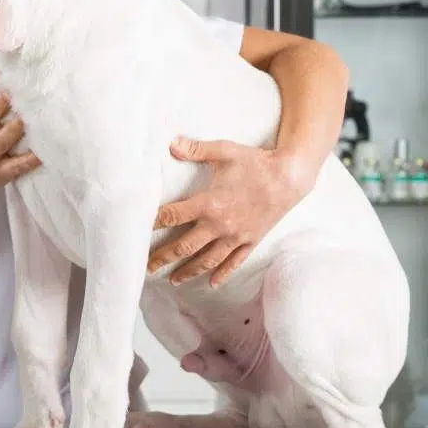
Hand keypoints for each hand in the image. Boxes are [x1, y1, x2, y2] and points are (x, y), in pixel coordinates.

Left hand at [147, 136, 311, 287]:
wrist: (290, 177)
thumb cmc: (256, 162)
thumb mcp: (224, 151)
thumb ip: (196, 149)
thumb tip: (171, 144)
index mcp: (209, 203)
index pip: (173, 216)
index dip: (153, 223)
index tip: (137, 230)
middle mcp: (220, 225)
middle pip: (184, 246)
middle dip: (163, 257)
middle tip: (146, 268)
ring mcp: (236, 236)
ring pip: (207, 260)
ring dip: (188, 271)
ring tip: (173, 280)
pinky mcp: (251, 241)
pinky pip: (234, 262)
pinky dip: (221, 274)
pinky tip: (212, 283)